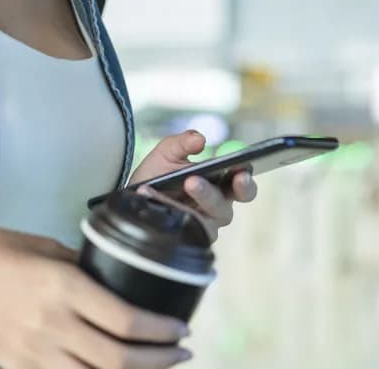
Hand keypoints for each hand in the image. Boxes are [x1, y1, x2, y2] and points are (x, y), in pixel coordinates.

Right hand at [0, 226, 191, 368]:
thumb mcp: (46, 247)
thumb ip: (83, 268)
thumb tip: (118, 279)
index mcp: (62, 287)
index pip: (124, 320)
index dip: (160, 332)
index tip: (180, 328)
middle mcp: (51, 325)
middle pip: (117, 358)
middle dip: (158, 360)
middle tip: (182, 352)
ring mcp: (33, 353)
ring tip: (158, 368)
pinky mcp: (18, 367)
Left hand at [128, 130, 258, 241]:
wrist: (133, 199)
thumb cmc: (156, 176)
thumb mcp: (167, 153)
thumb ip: (183, 142)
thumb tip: (200, 139)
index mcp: (220, 186)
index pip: (242, 186)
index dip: (245, 180)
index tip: (241, 167)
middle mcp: (215, 208)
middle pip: (227, 206)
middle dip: (218, 193)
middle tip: (197, 180)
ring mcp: (201, 226)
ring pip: (208, 218)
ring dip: (199, 197)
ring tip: (186, 181)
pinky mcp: (186, 239)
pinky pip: (184, 228)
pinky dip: (169, 209)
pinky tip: (152, 195)